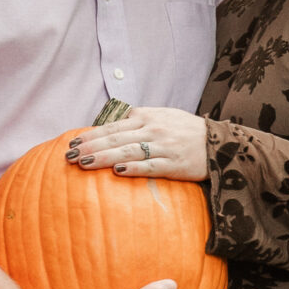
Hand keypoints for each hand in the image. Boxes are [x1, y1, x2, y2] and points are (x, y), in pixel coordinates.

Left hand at [67, 106, 207, 182]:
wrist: (220, 143)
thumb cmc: (185, 132)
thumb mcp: (161, 118)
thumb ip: (136, 122)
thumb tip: (108, 128)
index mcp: (147, 116)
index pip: (113, 126)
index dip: (91, 134)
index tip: (73, 142)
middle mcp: (153, 129)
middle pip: (116, 138)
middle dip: (90, 147)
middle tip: (69, 156)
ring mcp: (164, 146)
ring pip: (128, 151)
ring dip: (104, 158)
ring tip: (83, 164)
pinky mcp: (174, 164)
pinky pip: (150, 166)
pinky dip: (134, 168)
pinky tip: (117, 172)